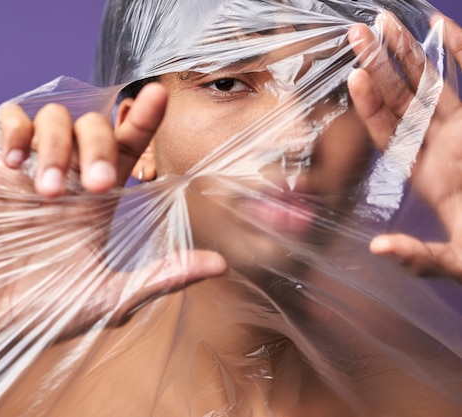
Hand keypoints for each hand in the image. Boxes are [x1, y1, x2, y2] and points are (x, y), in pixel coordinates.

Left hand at [348, 13, 461, 278]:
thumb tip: (379, 249)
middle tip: (357, 32)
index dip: (370, 106)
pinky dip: (459, 52)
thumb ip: (419, 256)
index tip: (355, 77)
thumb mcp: (456, 262)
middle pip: (402, 101)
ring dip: (408, 54)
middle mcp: (441, 147)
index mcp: (427, 175)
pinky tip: (440, 28)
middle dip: (379, 66)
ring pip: (431, 86)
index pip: (389, 134)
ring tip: (385, 22)